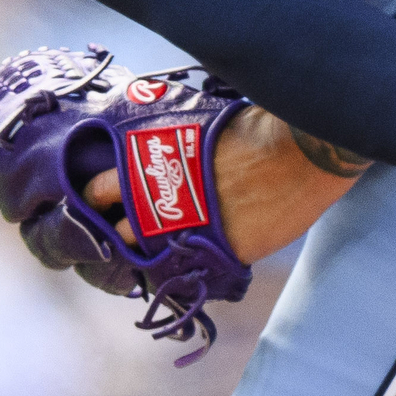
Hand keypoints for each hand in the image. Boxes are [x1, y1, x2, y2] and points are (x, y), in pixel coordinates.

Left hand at [85, 108, 367, 265]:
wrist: (299, 154)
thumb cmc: (254, 128)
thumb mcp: (197, 126)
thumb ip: (171, 147)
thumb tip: (163, 149)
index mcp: (148, 167)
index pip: (99, 190)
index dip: (96, 200)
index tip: (99, 204)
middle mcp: (159, 206)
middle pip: (121, 234)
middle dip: (121, 235)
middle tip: (129, 235)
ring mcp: (187, 235)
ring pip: (153, 260)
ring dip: (155, 256)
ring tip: (162, 251)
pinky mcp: (218, 257)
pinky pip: (195, 269)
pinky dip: (195, 266)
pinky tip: (200, 258)